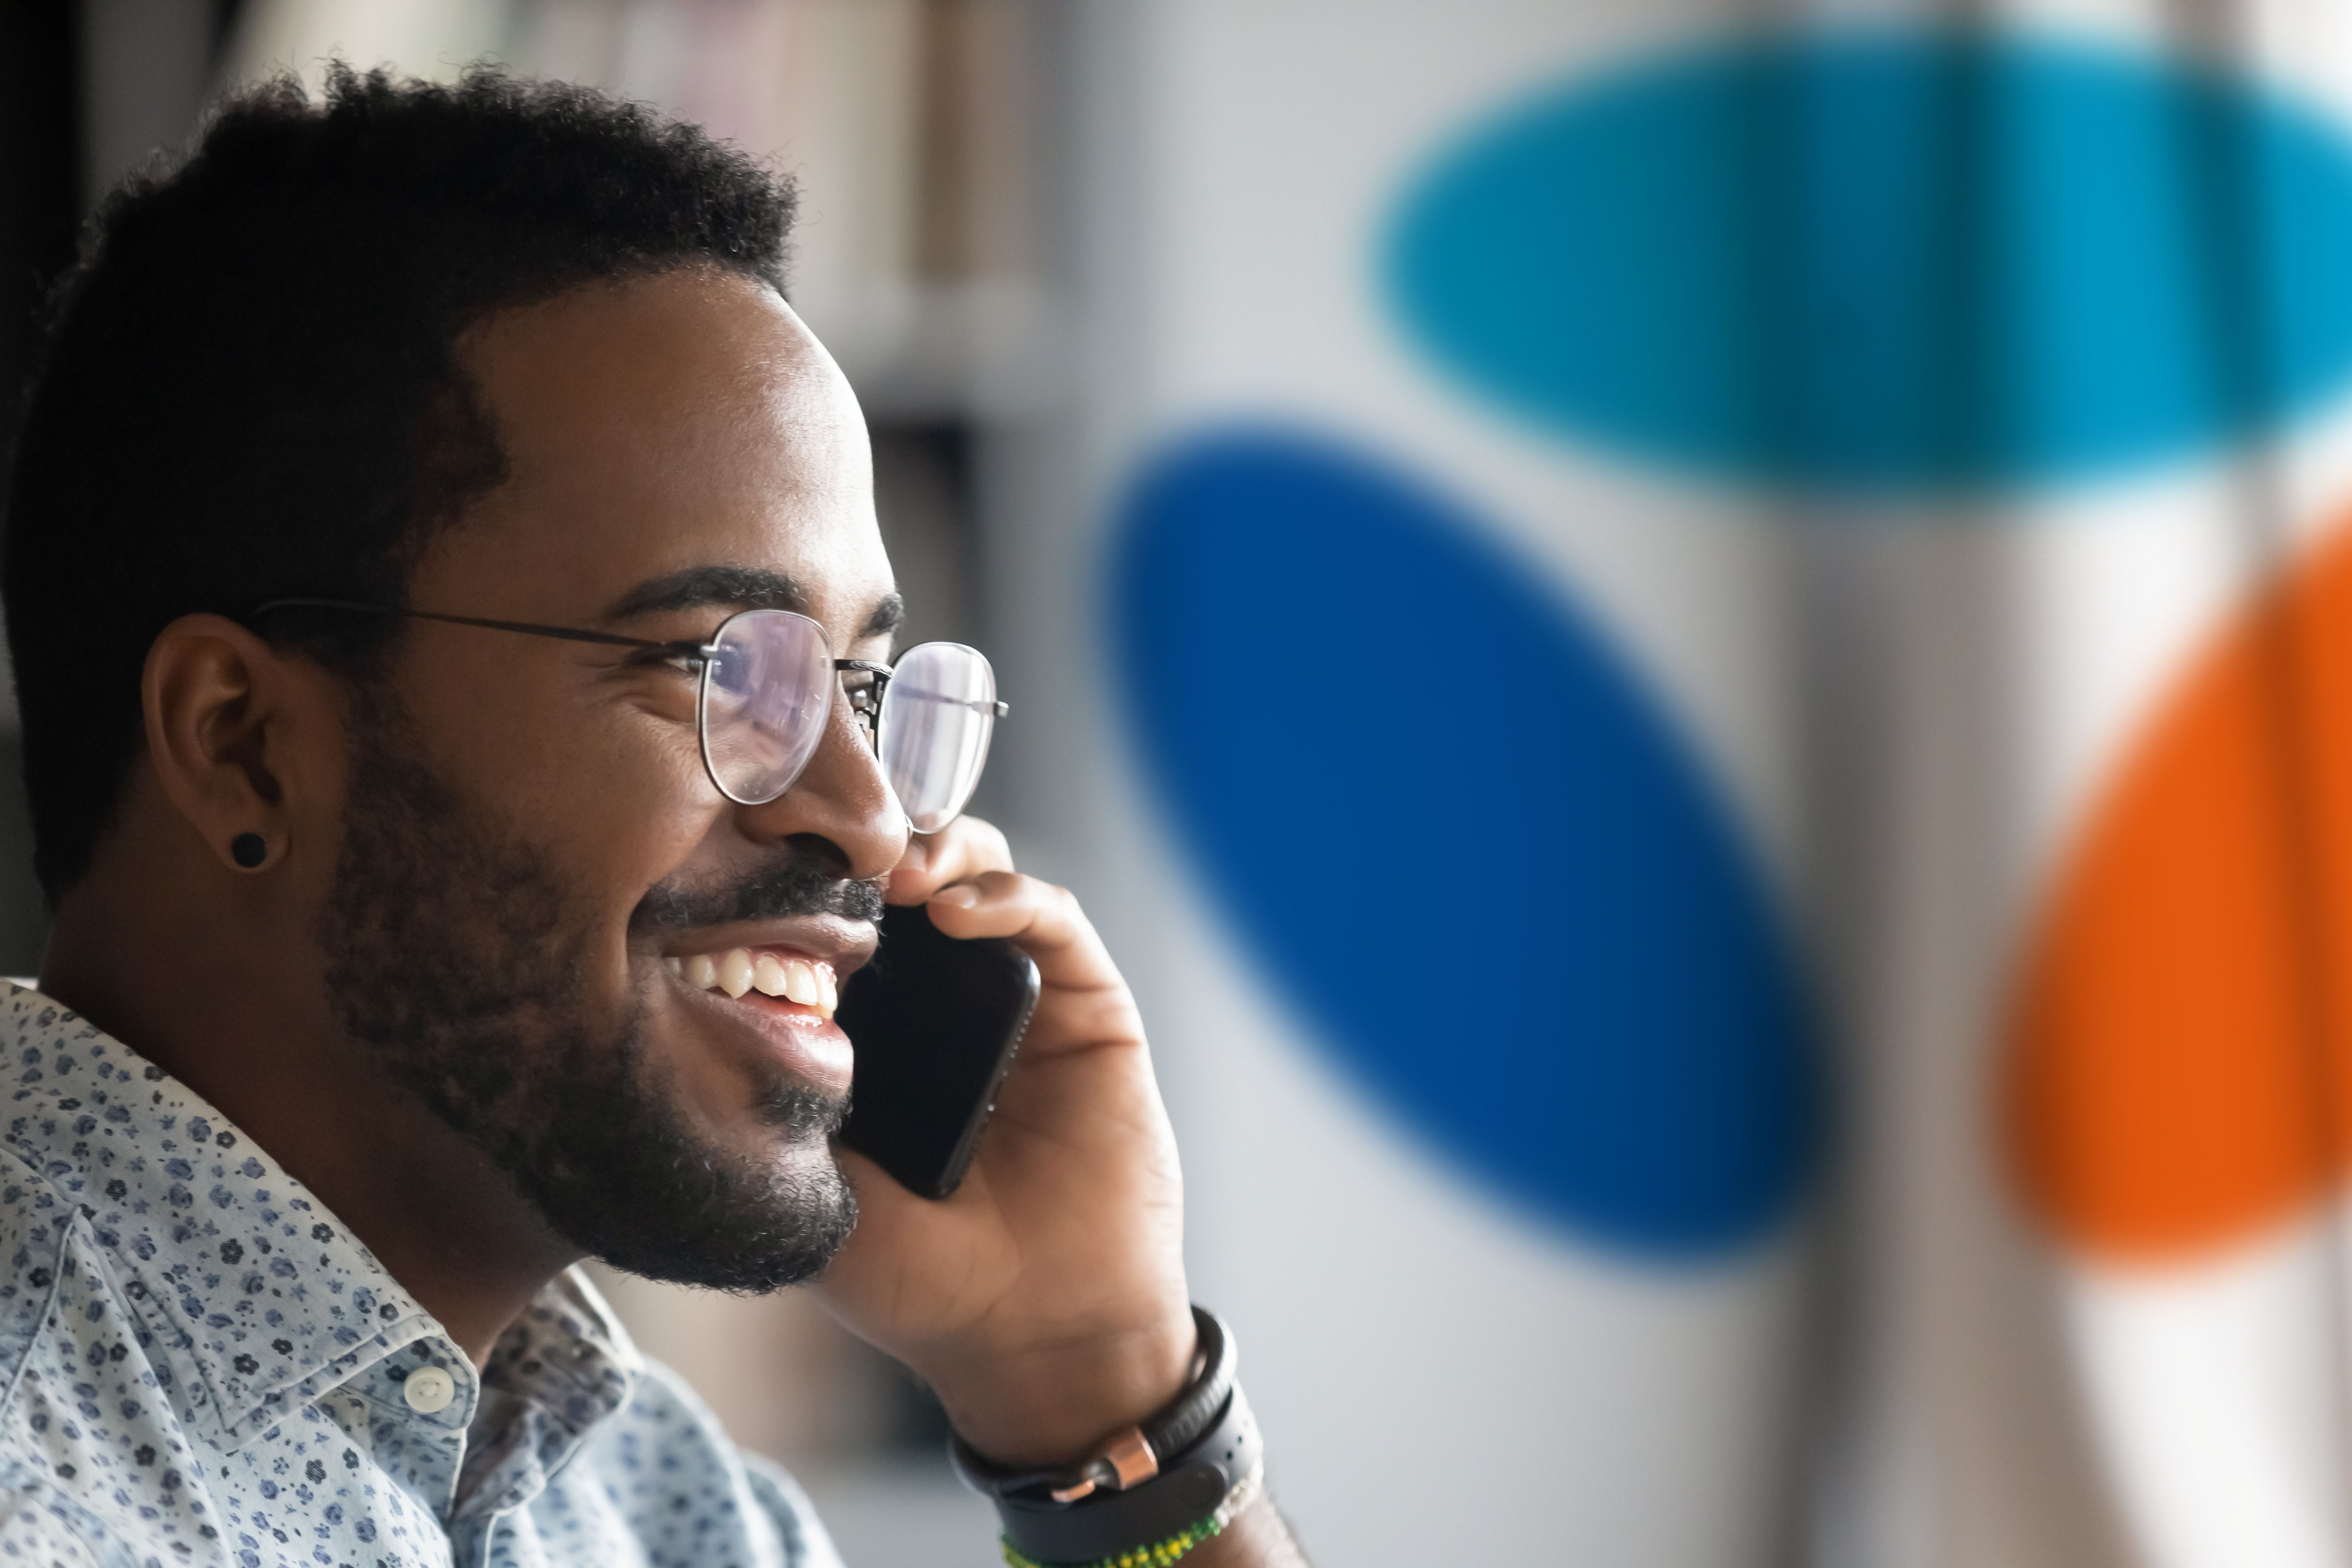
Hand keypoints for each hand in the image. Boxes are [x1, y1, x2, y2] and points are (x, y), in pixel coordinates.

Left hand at [814, 817, 1195, 1465]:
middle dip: (871, 847)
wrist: (1029, 1332)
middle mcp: (947, 1007)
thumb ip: (777, 1107)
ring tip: (894, 871)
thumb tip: (714, 1001)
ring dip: (936, 852)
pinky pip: (1052, 920)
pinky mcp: (1088, 1007)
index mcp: (877, 1040)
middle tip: (832, 852)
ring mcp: (1019, 1001)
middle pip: (909, 879)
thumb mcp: (814, 1189)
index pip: (841, 924)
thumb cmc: (919, 1281)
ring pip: (978, 877)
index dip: (808, 884)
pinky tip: (956, 910)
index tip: (759, 866)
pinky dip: (1006, 896)